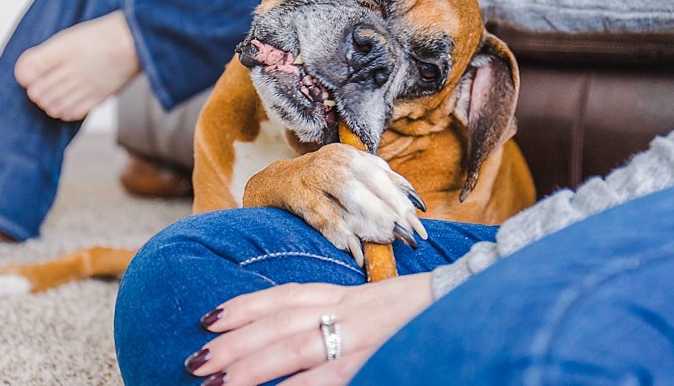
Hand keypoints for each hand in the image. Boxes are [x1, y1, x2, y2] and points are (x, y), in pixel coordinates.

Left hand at [187, 273, 434, 384]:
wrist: (478, 306)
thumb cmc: (421, 318)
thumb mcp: (373, 310)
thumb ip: (334, 317)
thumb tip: (290, 335)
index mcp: (347, 296)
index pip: (286, 296)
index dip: (244, 307)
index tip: (208, 318)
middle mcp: (350, 311)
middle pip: (280, 324)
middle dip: (234, 344)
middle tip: (194, 361)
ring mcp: (364, 337)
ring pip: (297, 349)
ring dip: (252, 369)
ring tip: (216, 384)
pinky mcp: (377, 360)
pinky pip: (329, 379)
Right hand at [243, 144, 426, 264]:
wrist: (272, 185)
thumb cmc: (319, 186)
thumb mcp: (348, 177)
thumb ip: (379, 186)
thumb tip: (417, 204)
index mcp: (349, 155)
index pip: (383, 175)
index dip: (403, 199)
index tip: (419, 222)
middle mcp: (332, 160)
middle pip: (370, 182)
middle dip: (392, 210)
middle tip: (408, 235)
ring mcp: (313, 175)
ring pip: (349, 194)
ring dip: (370, 218)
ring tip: (386, 239)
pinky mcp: (296, 194)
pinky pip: (323, 215)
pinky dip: (340, 233)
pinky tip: (354, 250)